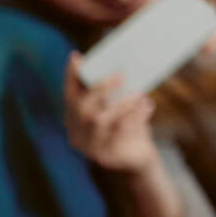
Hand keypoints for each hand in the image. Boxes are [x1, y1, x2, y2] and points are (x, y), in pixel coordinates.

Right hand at [64, 52, 159, 173]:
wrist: (139, 160)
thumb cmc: (129, 129)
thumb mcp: (120, 109)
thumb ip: (115, 93)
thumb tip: (122, 65)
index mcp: (76, 118)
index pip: (68, 95)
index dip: (70, 76)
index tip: (76, 56)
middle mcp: (77, 132)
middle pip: (81, 108)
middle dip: (100, 88)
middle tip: (121, 75)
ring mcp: (89, 147)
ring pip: (99, 120)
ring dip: (122, 104)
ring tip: (140, 94)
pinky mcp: (105, 157)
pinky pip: (118, 133)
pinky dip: (135, 117)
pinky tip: (147, 107)